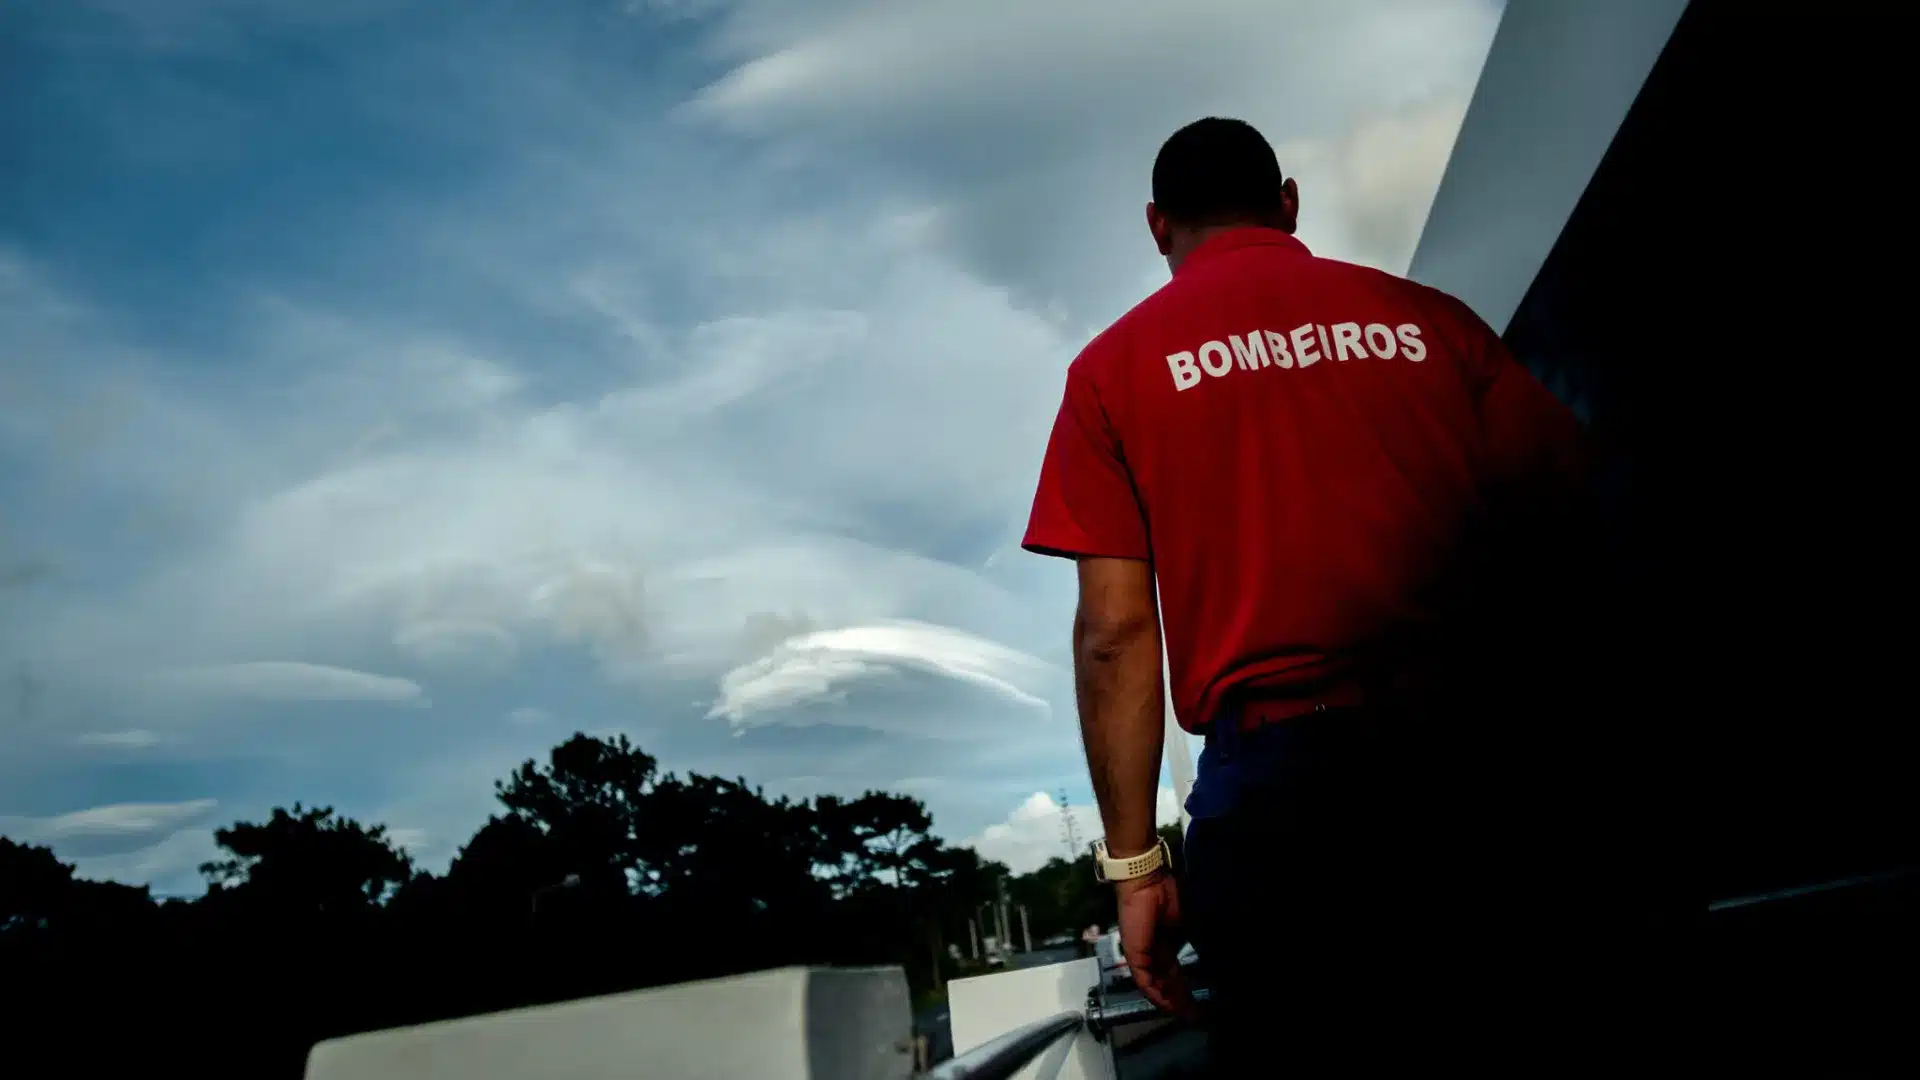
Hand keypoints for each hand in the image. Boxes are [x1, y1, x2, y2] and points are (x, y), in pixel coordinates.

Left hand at [1114, 870, 1196, 1020]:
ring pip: (1154, 984)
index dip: (1183, 988)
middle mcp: (1151, 951)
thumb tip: (1208, 956)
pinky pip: (1143, 980)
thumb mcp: (1185, 924)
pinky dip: (1155, 994)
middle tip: (1193, 1015)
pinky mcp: (1134, 954)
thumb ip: (1190, 942)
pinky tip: (1167, 1005)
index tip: (1196, 1002)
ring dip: (1168, 1000)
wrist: (1148, 882)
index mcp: (1163, 943)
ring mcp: (1141, 953)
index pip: (1173, 972)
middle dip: (1179, 999)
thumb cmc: (1166, 895)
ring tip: (1183, 1014)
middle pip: (1165, 982)